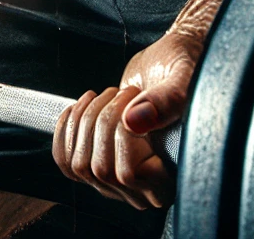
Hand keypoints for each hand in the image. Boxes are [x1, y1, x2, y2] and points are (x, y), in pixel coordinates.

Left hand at [52, 31, 202, 208]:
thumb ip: (168, 100)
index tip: (136, 105)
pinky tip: (82, 107)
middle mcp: (147, 186)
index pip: (129, 175)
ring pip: (81, 165)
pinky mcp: (101, 159)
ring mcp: (121, 176)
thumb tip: (134, 122)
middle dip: (104, 119)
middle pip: (101, 169)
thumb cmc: (186, 71)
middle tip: (124, 94)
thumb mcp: (185, 77)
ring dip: (85, 120)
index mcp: (175, 176)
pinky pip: (67, 160)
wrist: (170, 66)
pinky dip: (67, 129)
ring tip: (110, 96)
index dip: (123, 137)